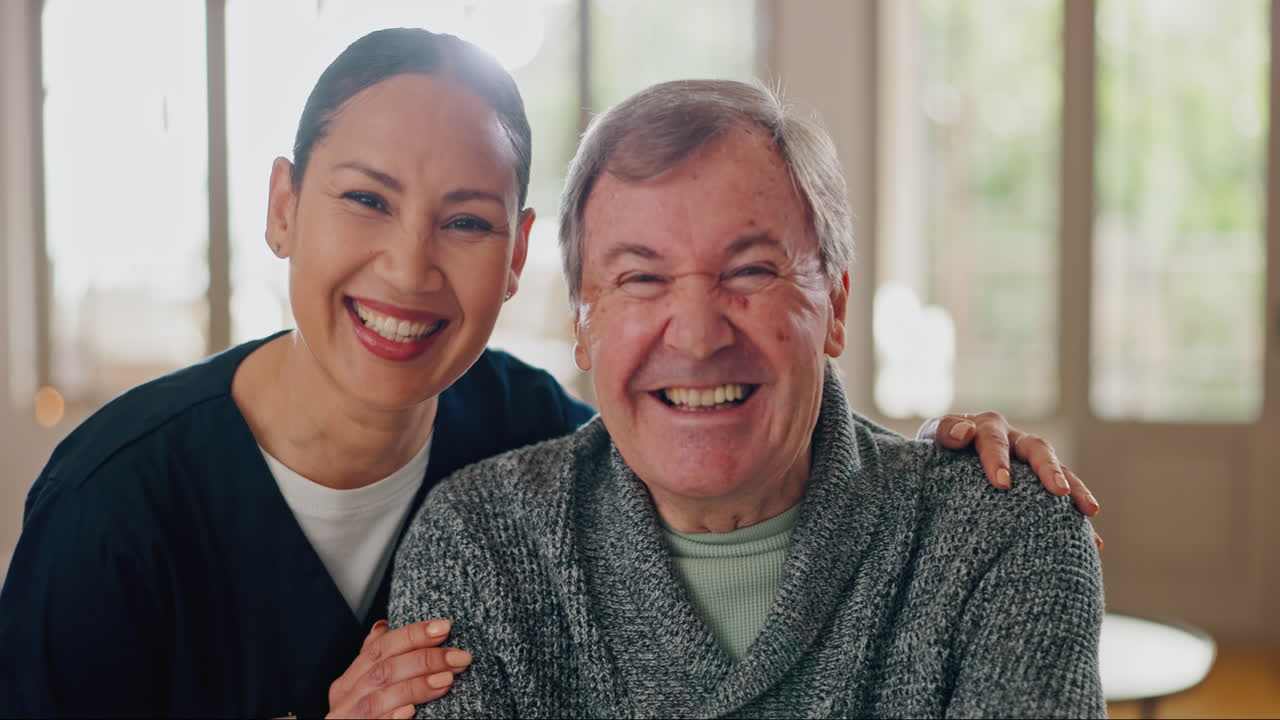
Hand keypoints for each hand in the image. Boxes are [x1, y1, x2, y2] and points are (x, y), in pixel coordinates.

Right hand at [327, 618, 472, 718]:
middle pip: (384, 670)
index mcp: (348, 682)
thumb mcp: (367, 689)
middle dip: (425, 659)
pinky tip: (411, 711)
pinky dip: (392, 717)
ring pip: (379, 698)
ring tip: (447, 679)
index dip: (413, 634)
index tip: (445, 628)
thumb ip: (375, 663)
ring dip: (416, 686)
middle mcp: (344, 700)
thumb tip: (382, 626)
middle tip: (459, 657)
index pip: (380, 648)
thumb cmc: (371, 718)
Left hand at [919, 412, 1102, 548]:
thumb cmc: (936, 451)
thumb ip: (942, 432)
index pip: (993, 440)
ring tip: (1088, 511)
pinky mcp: (1039, 487)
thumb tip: (964, 432)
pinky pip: (1063, 501)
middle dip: (1048, 469)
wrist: (944, 462)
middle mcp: (1014, 441)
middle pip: (1036, 449)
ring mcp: (1031, 463)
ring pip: (1059, 470)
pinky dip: (1077, 519)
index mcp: (987, 428)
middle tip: (1058, 491)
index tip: (1001, 483)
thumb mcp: (932, 438)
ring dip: (1075, 489)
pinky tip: (1093, 542)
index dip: (997, 459)